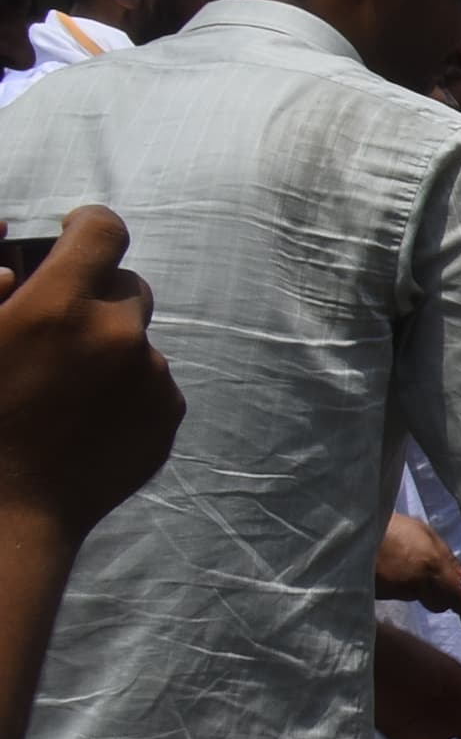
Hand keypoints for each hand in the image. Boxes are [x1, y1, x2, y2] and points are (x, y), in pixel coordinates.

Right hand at [0, 208, 182, 545]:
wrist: (7, 513)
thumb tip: (9, 262)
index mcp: (59, 305)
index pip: (104, 231)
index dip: (89, 225)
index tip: (76, 231)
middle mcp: (117, 333)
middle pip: (127, 285)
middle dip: (97, 295)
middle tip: (60, 325)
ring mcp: (149, 376)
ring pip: (138, 339)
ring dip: (109, 348)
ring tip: (62, 387)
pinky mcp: (168, 415)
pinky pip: (152, 383)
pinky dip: (125, 389)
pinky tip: (83, 419)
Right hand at [376, 513, 460, 609]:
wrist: (348, 533)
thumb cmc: (391, 526)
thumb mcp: (424, 533)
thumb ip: (447, 557)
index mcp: (432, 566)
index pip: (456, 597)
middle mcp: (416, 585)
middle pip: (438, 604)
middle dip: (442, 597)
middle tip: (437, 581)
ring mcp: (396, 593)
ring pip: (418, 599)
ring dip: (419, 589)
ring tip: (407, 566)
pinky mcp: (379, 597)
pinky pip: (398, 596)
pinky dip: (400, 587)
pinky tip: (391, 571)